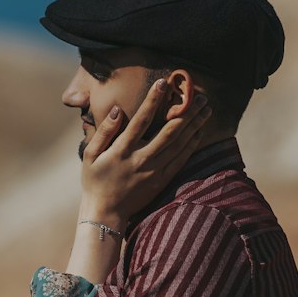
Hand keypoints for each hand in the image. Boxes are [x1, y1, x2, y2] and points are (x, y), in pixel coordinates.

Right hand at [80, 82, 210, 223]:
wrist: (106, 213)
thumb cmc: (95, 181)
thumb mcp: (90, 155)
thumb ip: (104, 131)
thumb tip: (118, 110)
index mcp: (122, 150)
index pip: (141, 120)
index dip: (152, 100)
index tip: (163, 83)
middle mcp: (141, 159)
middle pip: (169, 132)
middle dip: (186, 112)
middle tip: (200, 96)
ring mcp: (154, 171)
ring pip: (179, 144)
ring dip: (195, 125)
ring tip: (207, 110)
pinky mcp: (161, 180)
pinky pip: (181, 160)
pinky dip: (191, 145)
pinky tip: (199, 132)